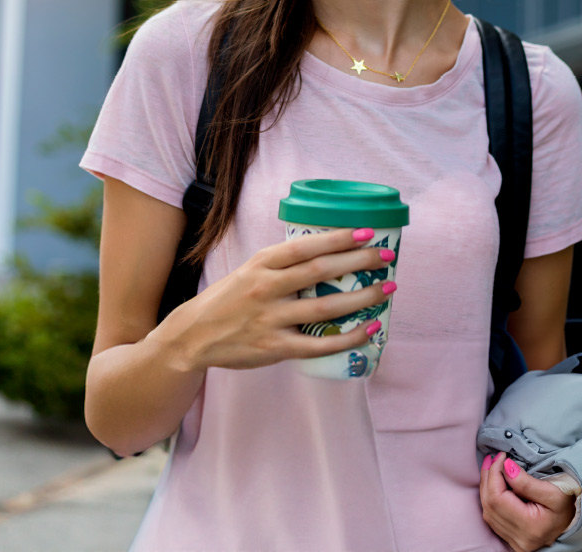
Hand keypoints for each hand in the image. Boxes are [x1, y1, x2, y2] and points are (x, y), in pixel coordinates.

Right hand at [164, 226, 394, 371]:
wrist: (193, 336)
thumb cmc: (230, 298)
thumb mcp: (250, 268)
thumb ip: (283, 262)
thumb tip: (328, 250)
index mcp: (262, 262)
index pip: (306, 245)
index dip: (339, 238)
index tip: (368, 232)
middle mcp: (267, 287)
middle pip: (321, 271)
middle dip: (359, 262)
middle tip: (388, 256)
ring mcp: (271, 319)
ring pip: (325, 308)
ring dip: (361, 297)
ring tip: (388, 289)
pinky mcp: (274, 348)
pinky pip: (319, 345)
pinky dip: (347, 338)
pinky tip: (369, 330)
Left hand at [480, 452, 576, 551]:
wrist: (573, 521)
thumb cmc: (567, 503)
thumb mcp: (553, 490)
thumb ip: (527, 481)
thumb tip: (506, 467)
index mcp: (530, 527)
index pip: (498, 498)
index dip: (494, 474)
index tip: (502, 456)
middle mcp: (520, 539)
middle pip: (490, 505)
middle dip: (488, 477)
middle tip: (493, 458)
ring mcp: (515, 543)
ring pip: (487, 512)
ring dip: (486, 487)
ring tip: (491, 467)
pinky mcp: (512, 541)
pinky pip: (492, 518)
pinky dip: (489, 498)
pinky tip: (493, 484)